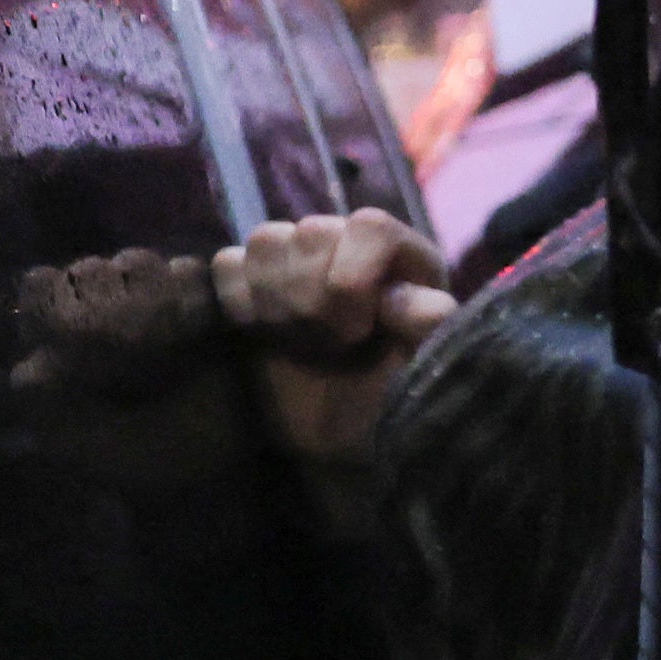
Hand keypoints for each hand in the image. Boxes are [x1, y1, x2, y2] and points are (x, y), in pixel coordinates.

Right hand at [212, 208, 457, 515]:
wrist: (342, 435)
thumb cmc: (393, 398)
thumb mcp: (425, 367)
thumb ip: (432, 327)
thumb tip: (408, 299)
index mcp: (403, 256)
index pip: (370, 225)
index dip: (353, 277)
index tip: (359, 330)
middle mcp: (350, 246)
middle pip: (312, 231)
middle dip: (313, 299)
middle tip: (332, 345)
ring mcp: (298, 260)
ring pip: (267, 240)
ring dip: (276, 302)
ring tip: (301, 341)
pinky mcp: (250, 282)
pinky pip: (228, 262)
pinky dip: (239, 300)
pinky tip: (263, 332)